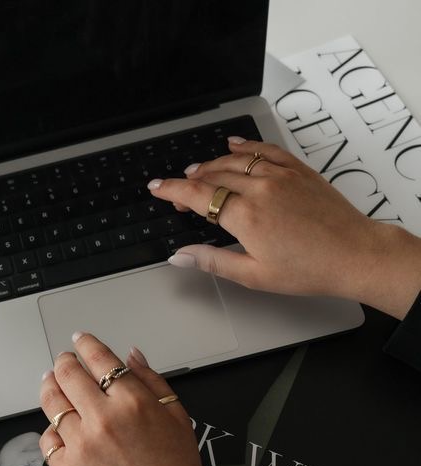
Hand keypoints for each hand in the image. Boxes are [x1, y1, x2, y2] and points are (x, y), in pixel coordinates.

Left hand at [39, 333, 215, 465]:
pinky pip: (47, 440)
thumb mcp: (177, 418)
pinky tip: (59, 427)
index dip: (85, 344)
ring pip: (51, 404)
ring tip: (50, 383)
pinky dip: (51, 431)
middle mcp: (103, 419)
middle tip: (63, 362)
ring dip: (49, 387)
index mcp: (132, 402)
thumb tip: (130, 356)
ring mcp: (81, 445)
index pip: (99, 359)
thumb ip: (152, 381)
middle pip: (68, 375)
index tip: (80, 340)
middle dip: (63, 362)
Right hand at [148, 137, 420, 319]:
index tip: (157, 188)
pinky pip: (265, 149)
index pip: (198, 195)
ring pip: (236, 159)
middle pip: (213, 175)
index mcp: (246, 216)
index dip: (172, 190)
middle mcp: (260, 188)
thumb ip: (212, 261)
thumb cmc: (308, 269)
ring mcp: (281, 175)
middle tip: (177, 190)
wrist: (354, 254)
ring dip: (212, 163)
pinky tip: (234, 145)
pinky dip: (245, 146)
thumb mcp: (253, 274)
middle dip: (190, 180)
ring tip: (198, 170)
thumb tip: (180, 256)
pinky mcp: (298, 170)